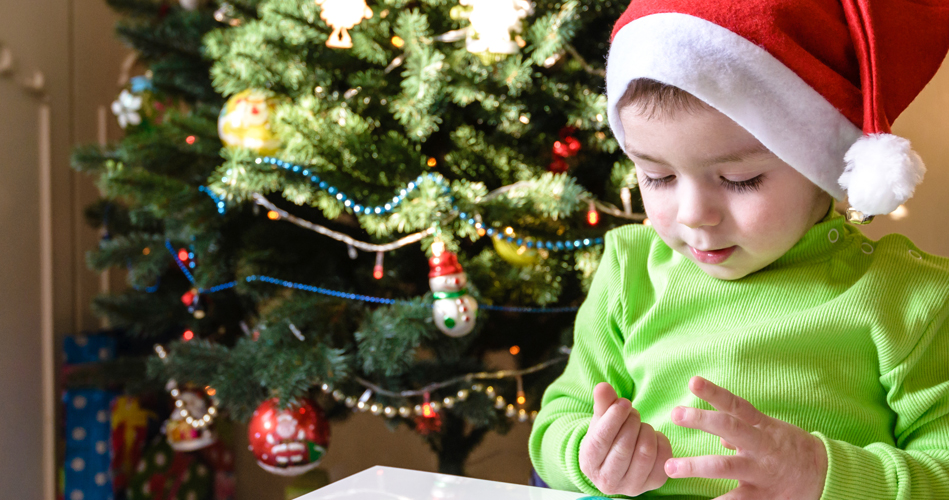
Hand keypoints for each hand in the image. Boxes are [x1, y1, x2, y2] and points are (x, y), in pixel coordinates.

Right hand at [579, 382, 672, 495]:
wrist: (617, 463)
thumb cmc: (606, 438)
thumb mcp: (600, 421)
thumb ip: (602, 404)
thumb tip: (603, 387)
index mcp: (589, 463)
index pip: (601, 439)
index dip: (614, 417)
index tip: (624, 403)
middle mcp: (607, 481)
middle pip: (624, 446)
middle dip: (632, 422)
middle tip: (632, 412)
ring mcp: (632, 486)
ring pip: (645, 452)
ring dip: (646, 430)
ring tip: (641, 425)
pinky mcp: (653, 484)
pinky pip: (663, 459)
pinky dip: (661, 441)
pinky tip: (652, 436)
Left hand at [665, 376, 827, 499]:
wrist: (826, 476)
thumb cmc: (791, 448)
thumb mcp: (771, 431)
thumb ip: (744, 428)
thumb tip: (718, 435)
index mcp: (763, 427)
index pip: (736, 405)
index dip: (715, 393)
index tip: (693, 382)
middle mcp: (761, 446)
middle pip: (729, 427)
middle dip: (700, 420)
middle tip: (675, 414)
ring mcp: (760, 472)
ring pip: (725, 466)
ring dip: (695, 466)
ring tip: (669, 467)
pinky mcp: (762, 497)